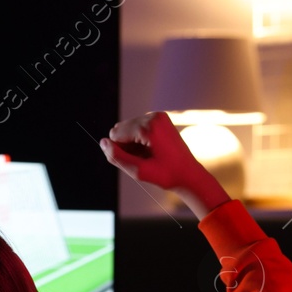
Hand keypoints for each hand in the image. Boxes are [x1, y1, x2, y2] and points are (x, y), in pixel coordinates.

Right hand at [100, 111, 231, 219]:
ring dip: (133, 144)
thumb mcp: (139, 171)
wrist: (189, 174)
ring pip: (128, 128)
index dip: (121, 151)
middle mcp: (153, 116)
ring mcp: (158, 116)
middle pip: (121, 129)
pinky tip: (151, 151)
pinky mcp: (160, 119)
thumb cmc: (166, 175)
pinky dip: (140, 140)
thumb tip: (102, 142)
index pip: (116, 134)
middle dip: (126, 146)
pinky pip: (137, 127)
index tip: (137, 162)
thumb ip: (117, 157)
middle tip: (144, 160)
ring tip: (149, 157)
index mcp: (149, 126)